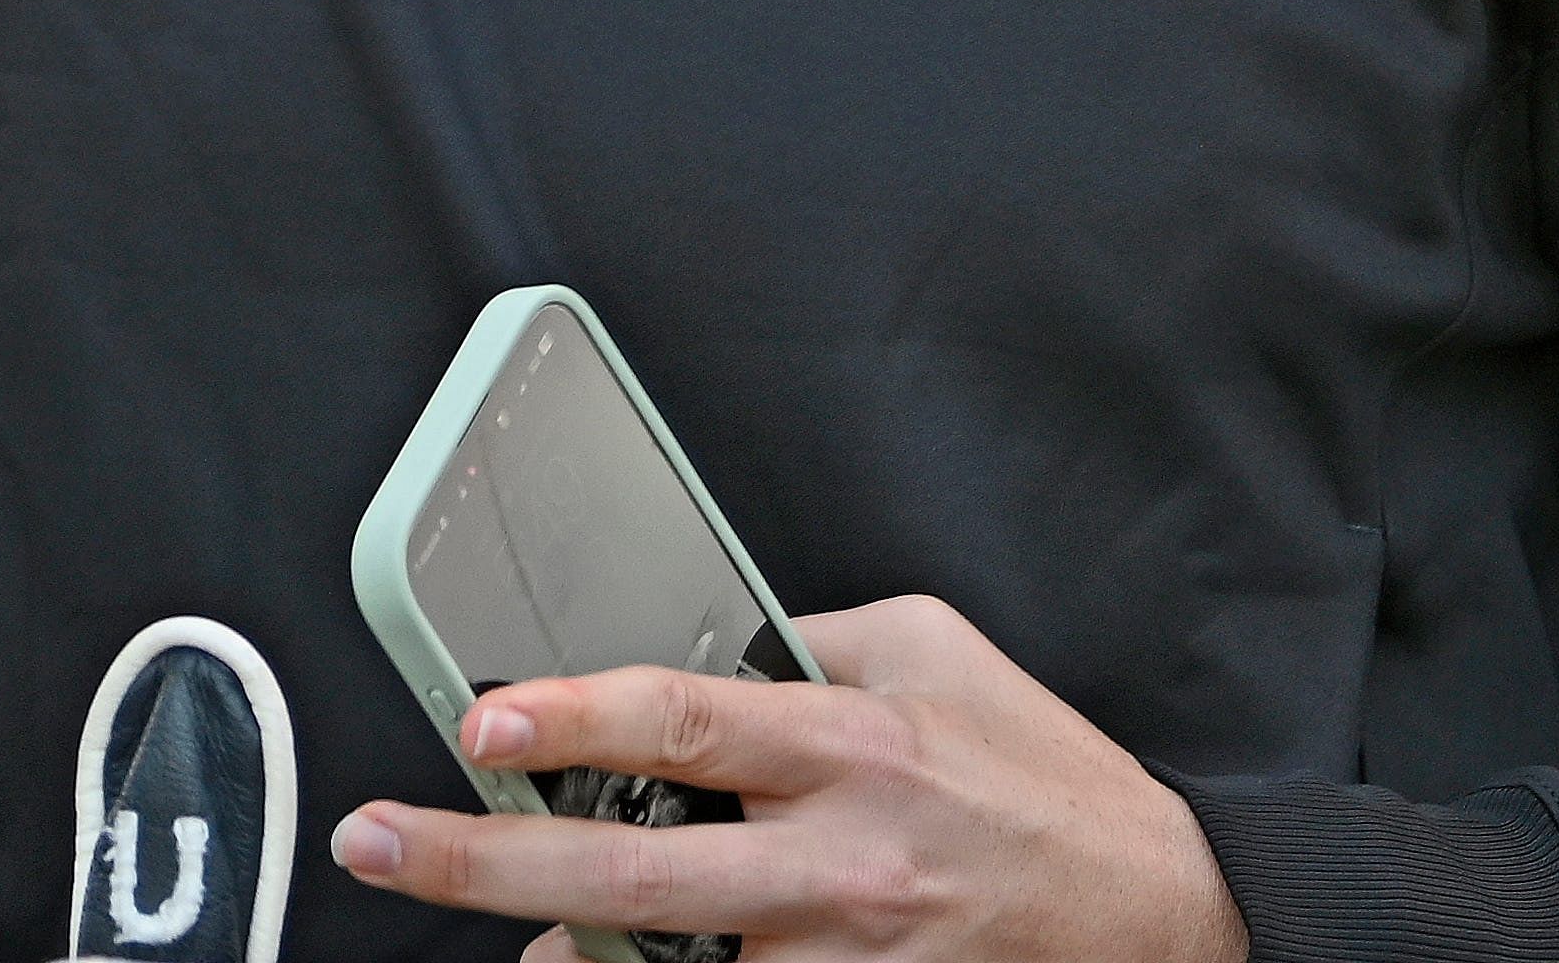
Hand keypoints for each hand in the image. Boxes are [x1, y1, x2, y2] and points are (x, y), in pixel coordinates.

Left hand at [328, 597, 1246, 962]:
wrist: (1180, 916)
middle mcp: (843, 860)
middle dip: (483, 864)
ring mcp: (853, 957)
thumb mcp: (935, 655)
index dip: (569, 716)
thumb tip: (693, 629)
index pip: (683, 719)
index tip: (477, 723)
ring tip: (515, 941)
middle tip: (378, 844)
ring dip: (569, 960)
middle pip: (632, 872)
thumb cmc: (1049, 780)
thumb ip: (806, 639)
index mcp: (854, 743)